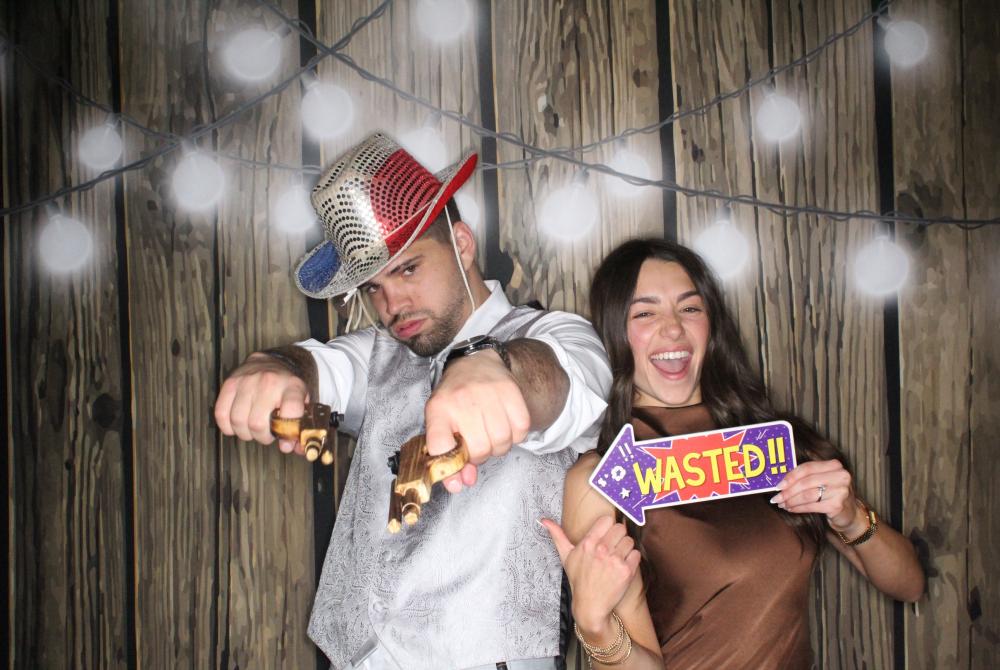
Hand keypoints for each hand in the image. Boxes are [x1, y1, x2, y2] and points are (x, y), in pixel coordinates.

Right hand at [214, 353, 308, 454]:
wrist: (270, 363)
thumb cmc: (286, 389)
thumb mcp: (302, 403)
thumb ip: (301, 428)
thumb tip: (290, 448)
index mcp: (292, 387)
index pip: (291, 411)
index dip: (288, 432)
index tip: (286, 439)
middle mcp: (269, 382)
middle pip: (258, 423)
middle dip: (262, 437)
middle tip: (266, 434)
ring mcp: (247, 381)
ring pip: (238, 421)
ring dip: (245, 433)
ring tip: (253, 429)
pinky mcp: (230, 383)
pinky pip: (221, 414)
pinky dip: (228, 426)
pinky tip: (237, 425)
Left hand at [424, 351, 529, 492]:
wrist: (475, 364)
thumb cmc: (456, 400)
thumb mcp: (442, 423)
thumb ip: (449, 456)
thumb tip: (461, 484)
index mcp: (438, 409)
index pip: (440, 446)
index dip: (449, 468)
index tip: (456, 472)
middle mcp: (462, 399)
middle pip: (478, 449)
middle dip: (480, 455)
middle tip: (478, 444)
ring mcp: (487, 393)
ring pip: (502, 442)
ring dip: (499, 446)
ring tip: (491, 434)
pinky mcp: (511, 390)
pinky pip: (521, 430)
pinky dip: (516, 435)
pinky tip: (506, 425)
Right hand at [541, 516, 639, 638]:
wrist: (590, 606)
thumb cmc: (579, 580)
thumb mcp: (566, 556)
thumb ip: (557, 535)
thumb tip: (544, 520)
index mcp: (587, 543)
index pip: (607, 520)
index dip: (608, 527)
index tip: (605, 535)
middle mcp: (601, 549)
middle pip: (621, 528)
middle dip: (618, 537)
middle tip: (612, 548)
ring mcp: (614, 560)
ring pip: (629, 541)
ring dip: (625, 549)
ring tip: (616, 559)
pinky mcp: (626, 571)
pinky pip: (636, 554)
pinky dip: (632, 559)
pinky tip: (622, 566)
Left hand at [770, 459, 862, 531]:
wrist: (849, 512)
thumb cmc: (831, 493)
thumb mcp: (822, 479)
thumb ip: (806, 476)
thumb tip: (781, 480)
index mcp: (834, 465)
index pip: (807, 468)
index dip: (790, 476)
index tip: (778, 485)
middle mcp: (840, 476)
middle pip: (806, 482)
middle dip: (788, 491)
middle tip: (777, 497)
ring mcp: (840, 491)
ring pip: (807, 495)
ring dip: (791, 501)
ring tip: (782, 504)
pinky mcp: (837, 505)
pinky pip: (811, 506)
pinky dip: (798, 508)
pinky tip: (791, 509)